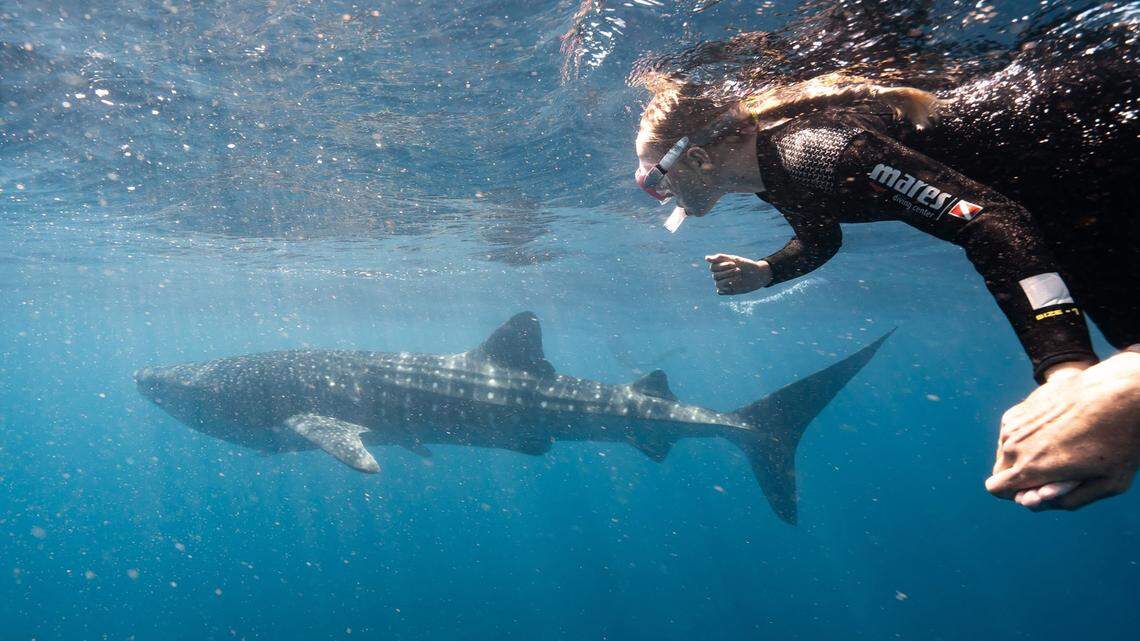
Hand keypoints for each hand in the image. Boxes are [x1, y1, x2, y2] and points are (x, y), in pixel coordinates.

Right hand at [705, 254, 772, 294]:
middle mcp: (719, 275)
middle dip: (727, 272)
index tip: (733, 263)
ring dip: (728, 279)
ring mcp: (723, 283)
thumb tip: (706, 258)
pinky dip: (725, 288)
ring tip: (739, 276)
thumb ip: (720, 258)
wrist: (757, 275)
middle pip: (715, 275)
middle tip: (739, 270)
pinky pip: (720, 291)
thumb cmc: (746, 265)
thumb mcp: (734, 259)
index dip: (722, 266)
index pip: (713, 267)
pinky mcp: (727, 291)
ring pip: (718, 283)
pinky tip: (733, 285)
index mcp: (720, 267)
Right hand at [986, 352, 1139, 510]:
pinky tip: (1056, 431)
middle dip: (1021, 476)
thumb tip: (1041, 501)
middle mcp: (1013, 444)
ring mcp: (1013, 424)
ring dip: (1024, 455)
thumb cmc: (1120, 440)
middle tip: (1057, 470)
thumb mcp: (1109, 484)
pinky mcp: (1018, 409)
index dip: (1018, 493)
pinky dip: (1027, 437)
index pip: (996, 489)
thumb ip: (1071, 501)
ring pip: (1005, 451)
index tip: (1042, 488)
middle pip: (1000, 472)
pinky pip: (1010, 434)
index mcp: (1031, 467)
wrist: (1120, 392)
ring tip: (1060, 448)